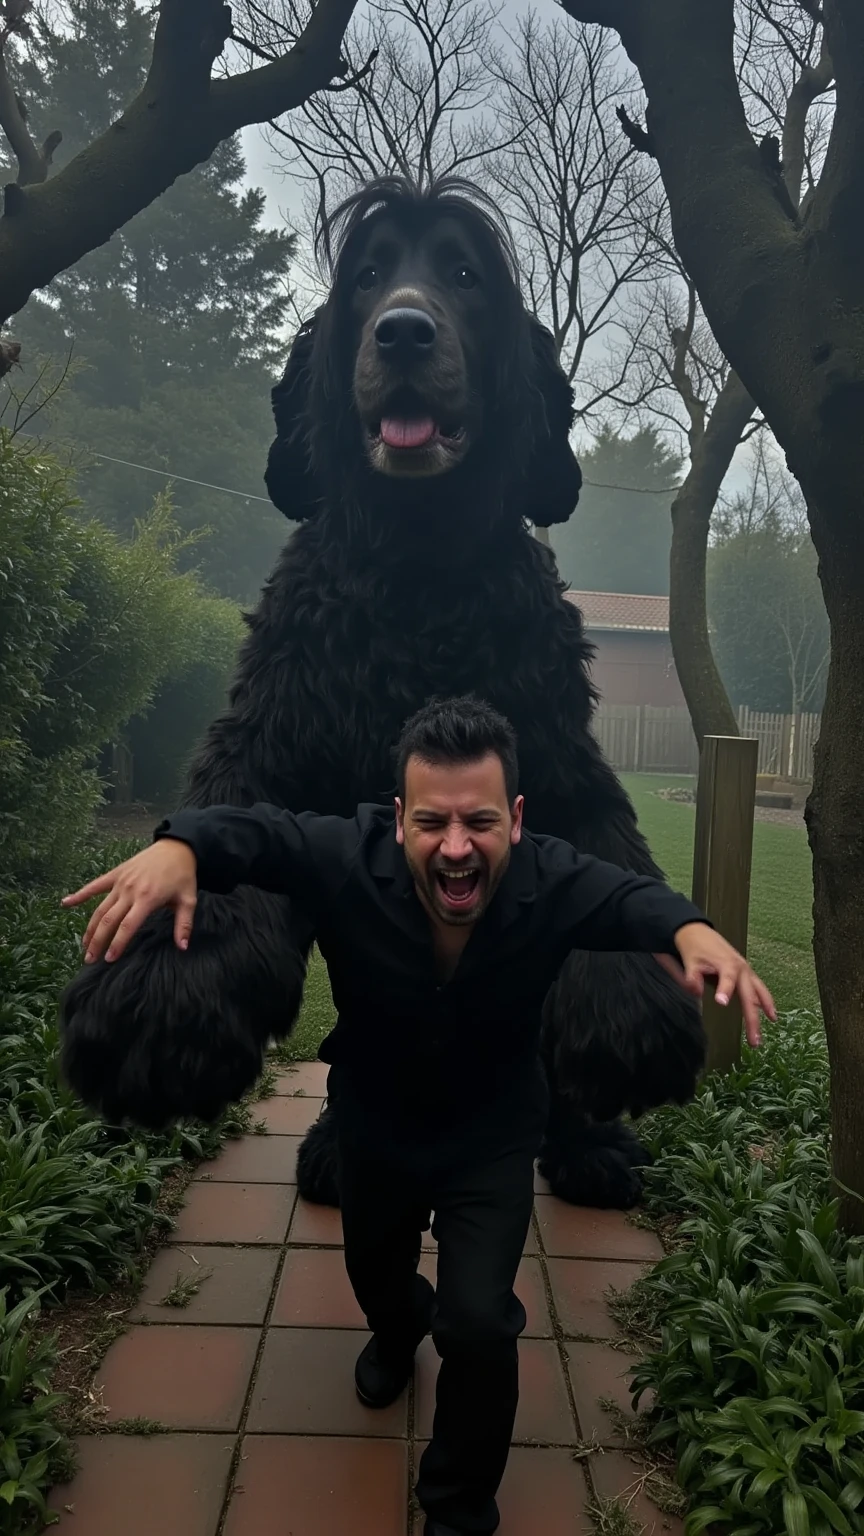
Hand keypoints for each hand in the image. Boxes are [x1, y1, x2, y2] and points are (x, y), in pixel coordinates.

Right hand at [62, 839, 197, 963]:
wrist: (175, 847)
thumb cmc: (182, 875)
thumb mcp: (188, 900)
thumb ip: (183, 925)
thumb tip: (182, 947)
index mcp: (147, 899)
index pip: (127, 926)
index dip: (117, 944)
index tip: (109, 959)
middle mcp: (130, 891)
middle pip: (108, 920)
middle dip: (97, 941)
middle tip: (90, 959)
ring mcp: (120, 882)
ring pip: (100, 908)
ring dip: (90, 928)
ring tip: (84, 946)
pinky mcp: (115, 874)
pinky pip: (94, 886)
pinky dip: (79, 894)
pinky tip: (65, 903)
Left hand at [654, 922, 775, 1047]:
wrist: (698, 932)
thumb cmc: (695, 947)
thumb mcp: (690, 961)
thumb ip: (692, 977)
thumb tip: (695, 992)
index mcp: (727, 964)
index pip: (728, 980)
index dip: (725, 991)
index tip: (721, 1002)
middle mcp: (741, 968)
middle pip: (750, 995)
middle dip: (752, 1017)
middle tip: (754, 1039)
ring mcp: (746, 970)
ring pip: (759, 992)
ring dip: (765, 1009)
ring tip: (771, 1025)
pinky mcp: (746, 972)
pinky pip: (759, 988)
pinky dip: (765, 1000)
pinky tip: (770, 1014)